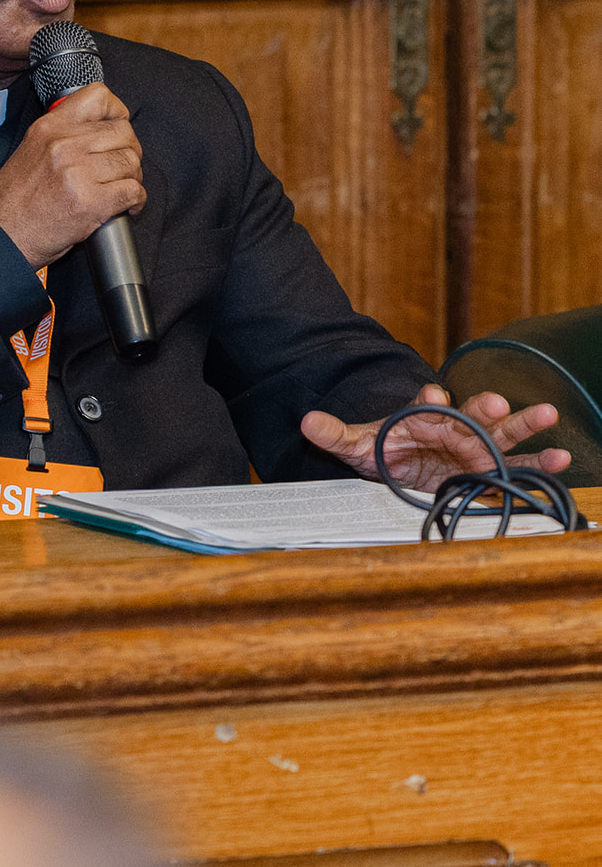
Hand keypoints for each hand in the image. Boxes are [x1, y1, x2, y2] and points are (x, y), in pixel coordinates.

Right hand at [0, 83, 144, 268]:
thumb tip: (100, 127)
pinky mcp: (90, 202)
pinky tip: (127, 206)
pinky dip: (136, 200)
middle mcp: (64, 145)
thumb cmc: (15, 200)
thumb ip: (63, 133)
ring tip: (122, 187)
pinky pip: (133, 190)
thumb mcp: (32, 149)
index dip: (117, 111)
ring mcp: (78, 173)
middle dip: (130, 150)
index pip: (98, 96)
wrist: (2, 236)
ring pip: (130, 161)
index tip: (117, 126)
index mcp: (49, 127)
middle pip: (123, 132)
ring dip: (133, 177)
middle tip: (122, 166)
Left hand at [300, 383, 570, 493]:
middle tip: (495, 400)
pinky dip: (539, 462)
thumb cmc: (387, 447)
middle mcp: (453, 426)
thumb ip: (336, 434)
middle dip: (482, 406)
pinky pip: (518, 465)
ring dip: (523, 424)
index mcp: (422, 415)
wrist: (402, 460)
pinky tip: (560, 459)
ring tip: (547, 414)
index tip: (431, 397)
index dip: (428, 400)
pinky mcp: (488, 469)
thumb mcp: (358, 444)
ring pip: (502, 432)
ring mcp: (475, 446)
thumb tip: (306, 422)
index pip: (425, 403)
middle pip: (471, 412)